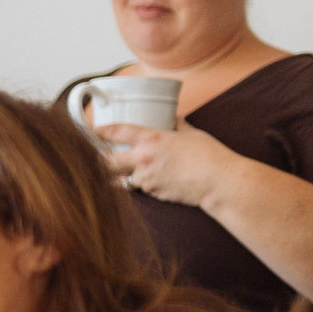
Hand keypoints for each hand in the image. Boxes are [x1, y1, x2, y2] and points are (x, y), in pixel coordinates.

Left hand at [97, 121, 249, 208]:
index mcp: (152, 139)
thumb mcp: (192, 134)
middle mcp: (144, 159)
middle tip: (93, 158)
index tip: (91, 130)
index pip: (116, 132)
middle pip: (106, 162)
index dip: (100, 131)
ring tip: (116, 172)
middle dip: (97, 161)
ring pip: (119, 179)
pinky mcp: (152, 193)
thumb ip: (178, 125)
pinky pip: (138, 189)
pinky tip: (144, 181)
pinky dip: (137, 185)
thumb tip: (173, 118)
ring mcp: (146, 178)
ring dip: (116, 176)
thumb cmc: (211, 155)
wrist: (221, 182)